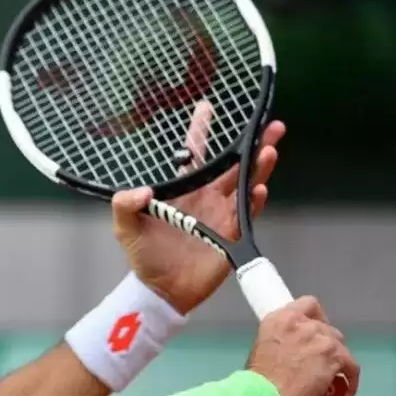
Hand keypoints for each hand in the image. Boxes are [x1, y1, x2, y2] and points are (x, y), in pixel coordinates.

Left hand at [111, 101, 286, 313]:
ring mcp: (222, 214)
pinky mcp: (232, 235)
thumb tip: (141, 190)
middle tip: (270, 126)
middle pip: (232, 164)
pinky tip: (259, 189)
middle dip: (251, 144)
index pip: (193, 153)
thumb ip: (125, 205)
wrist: (161, 289)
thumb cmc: (143, 255)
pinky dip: (255, 201)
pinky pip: (248, 213)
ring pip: (246, 184)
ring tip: (269, 149)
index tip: (207, 106)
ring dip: (259, 167)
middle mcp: (205, 196)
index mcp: (181, 189)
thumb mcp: (125, 227)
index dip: (200, 130)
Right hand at [247, 296, 359, 395]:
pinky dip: (349, 377)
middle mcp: (303, 324)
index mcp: (281, 318)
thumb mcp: (264, 344)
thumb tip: (295, 341)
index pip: (309, 304)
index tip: (316, 327)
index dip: (316, 316)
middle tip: (320, 358)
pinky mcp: (335, 357)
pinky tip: (341, 388)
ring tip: (330, 375)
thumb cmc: (262, 375)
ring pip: (340, 346)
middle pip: (327, 327)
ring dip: (336, 359)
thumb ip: (284, 334)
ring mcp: (322, 339)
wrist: (267, 391)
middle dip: (325, 343)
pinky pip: (352, 365)